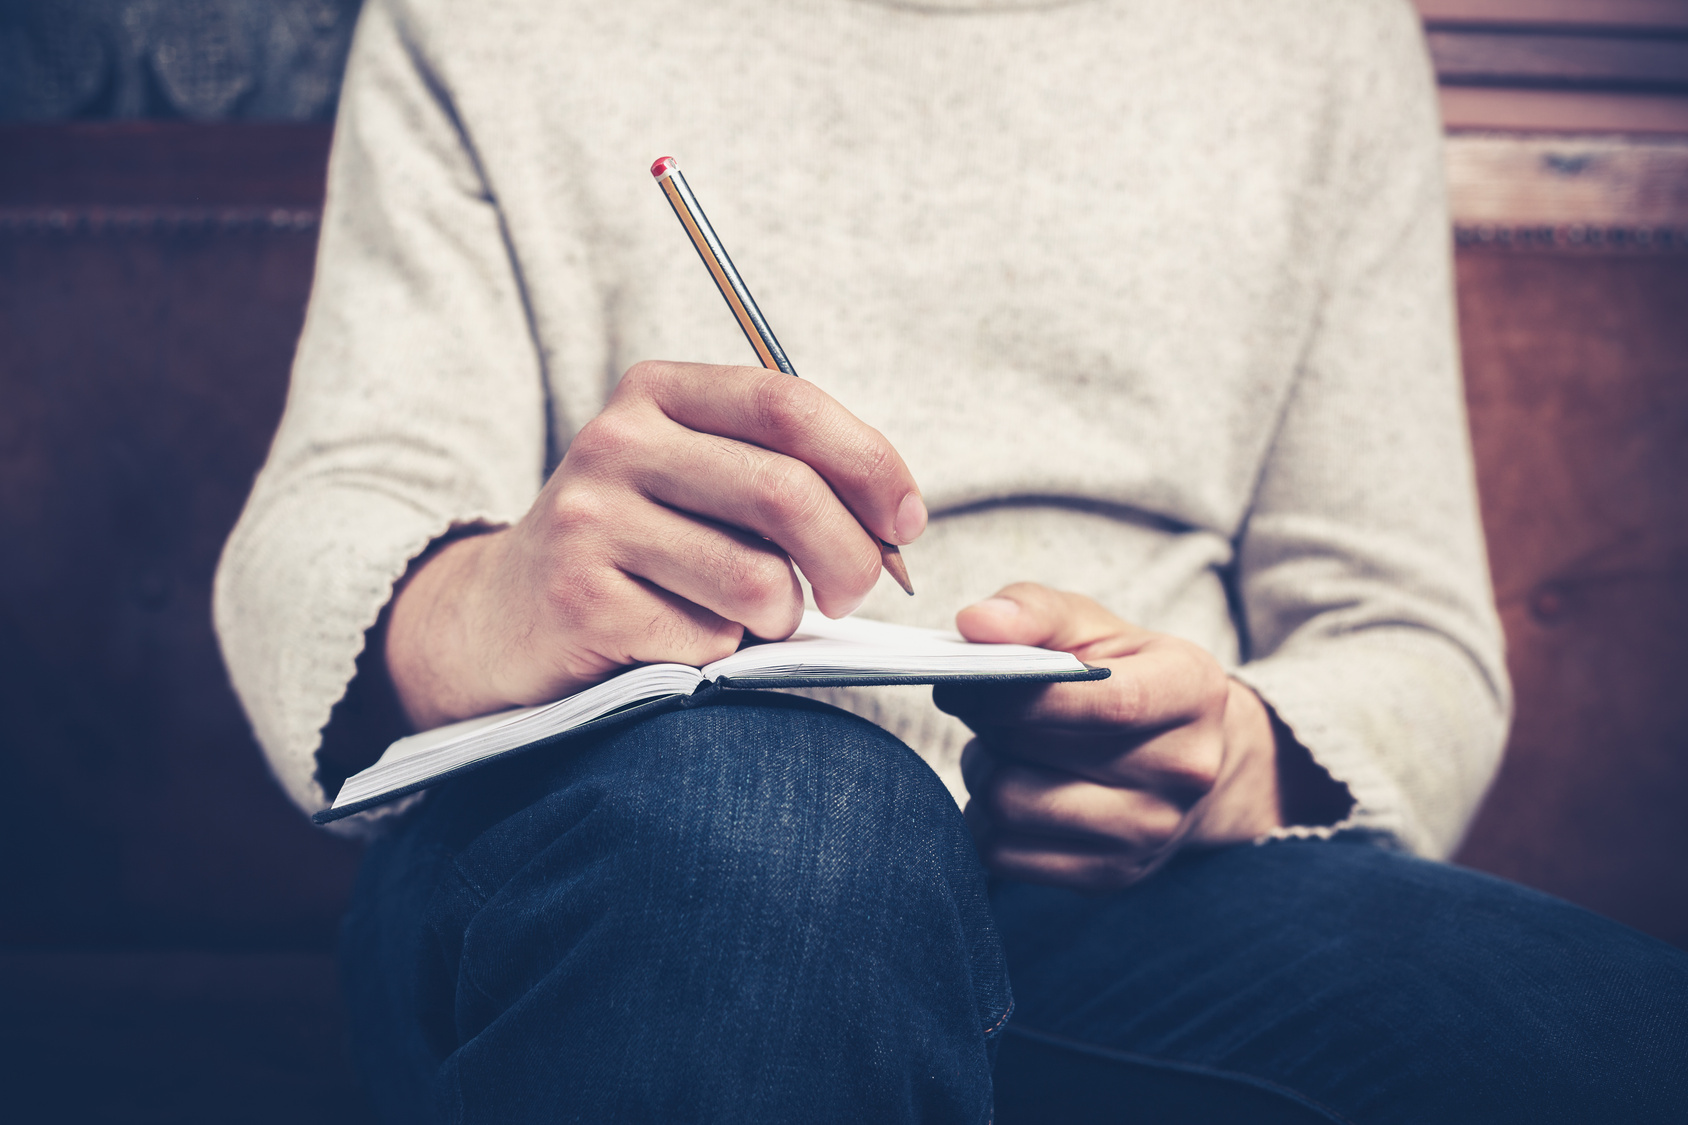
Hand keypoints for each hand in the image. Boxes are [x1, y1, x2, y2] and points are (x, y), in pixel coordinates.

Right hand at [385, 361, 926, 728]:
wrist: (500, 617)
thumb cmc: (635, 548)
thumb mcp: (694, 478)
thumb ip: (784, 474)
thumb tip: (895, 525)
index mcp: (659, 392)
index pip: (789, 403)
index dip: (870, 464)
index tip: (905, 521)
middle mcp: (618, 442)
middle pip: (786, 492)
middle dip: (851, 558)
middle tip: (853, 594)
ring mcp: (591, 519)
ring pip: (757, 579)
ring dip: (781, 617)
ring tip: (751, 616)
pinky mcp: (581, 599)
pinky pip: (707, 638)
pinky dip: (721, 653)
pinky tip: (681, 639)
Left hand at [934, 584, 1315, 891]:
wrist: (1186, 756)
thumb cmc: (1125, 676)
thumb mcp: (1091, 626)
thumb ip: (1031, 611)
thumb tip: (974, 624)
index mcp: (1192, 690)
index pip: (1103, 702)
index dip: (1017, 693)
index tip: (962, 683)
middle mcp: (1185, 769)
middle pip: (1039, 754)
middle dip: (990, 724)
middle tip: (984, 706)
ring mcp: (1151, 832)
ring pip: (1012, 807)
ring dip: (984, 771)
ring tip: (1000, 748)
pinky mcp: (1110, 876)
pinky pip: (1004, 855)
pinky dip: (987, 820)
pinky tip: (1011, 787)